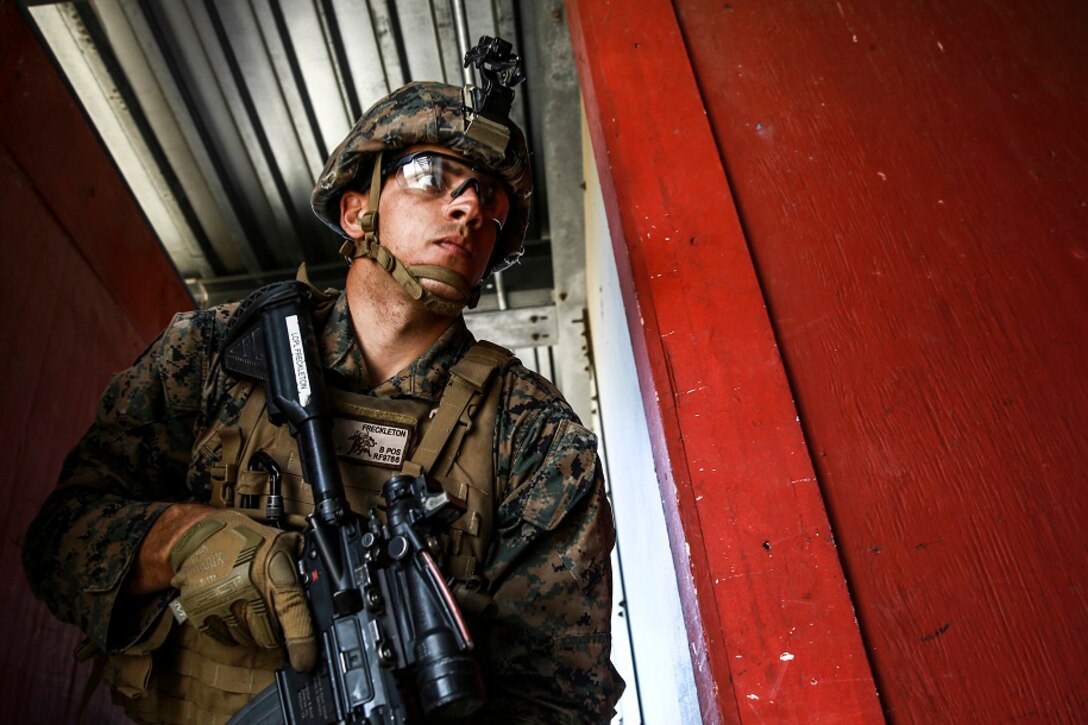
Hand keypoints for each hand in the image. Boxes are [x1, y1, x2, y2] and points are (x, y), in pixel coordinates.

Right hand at [168, 510, 316, 671]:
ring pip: (249, 639)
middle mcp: (246, 587)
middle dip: (278, 632)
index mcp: (273, 568)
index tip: (305, 660)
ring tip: (252, 607)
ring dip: (255, 632)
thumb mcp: (284, 541)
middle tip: (275, 616)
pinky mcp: (202, 612)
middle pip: (271, 635)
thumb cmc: (247, 540)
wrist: (200, 534)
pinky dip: (234, 632)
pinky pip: (226, 639)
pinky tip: (235, 612)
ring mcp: (221, 602)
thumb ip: (306, 561)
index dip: (302, 640)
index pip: (292, 610)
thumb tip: (326, 584)